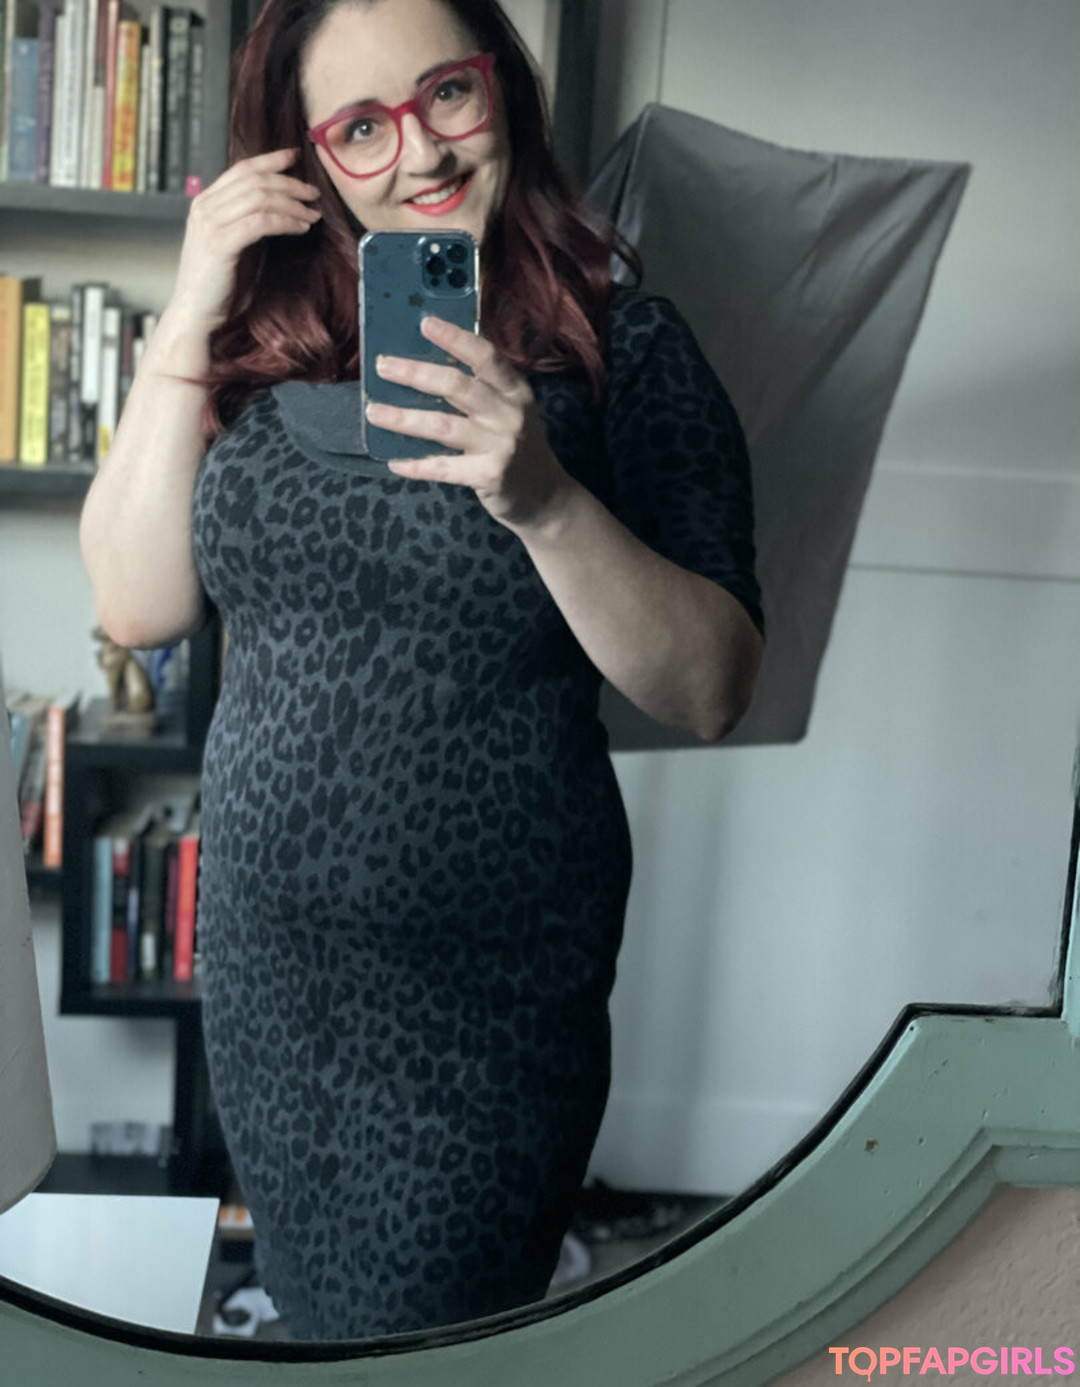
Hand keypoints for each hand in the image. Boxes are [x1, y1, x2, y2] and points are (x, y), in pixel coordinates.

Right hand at [170, 147, 322, 327]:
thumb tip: (283, 206)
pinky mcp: (221, 243)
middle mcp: (205, 207)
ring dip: (292, 204)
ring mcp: (210, 223)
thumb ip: (250, 221)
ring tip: (312, 215)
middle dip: (290, 183)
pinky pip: (261, 222)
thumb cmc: (219, 284)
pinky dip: (285, 222)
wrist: (196, 313)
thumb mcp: (236, 243)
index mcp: (206, 202)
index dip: (271, 160)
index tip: (295, 156)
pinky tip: (300, 229)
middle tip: (314, 194)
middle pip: (255, 180)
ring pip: (260, 198)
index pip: (242, 169)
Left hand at [365, 316, 573, 531]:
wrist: (546, 498)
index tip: (425, 323)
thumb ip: (481, 390)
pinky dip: (417, 466)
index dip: (455, 337)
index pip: (485, 356)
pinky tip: (394, 462)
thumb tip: (426, 367)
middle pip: (458, 386)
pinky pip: (445, 468)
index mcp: (515, 391)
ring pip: (444, 426)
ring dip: (405, 419)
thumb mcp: (510, 411)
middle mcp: (510, 414)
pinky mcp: (489, 476)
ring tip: (374, 412)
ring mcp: (501, 446)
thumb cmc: (519, 447)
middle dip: (416, 373)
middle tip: (382, 366)